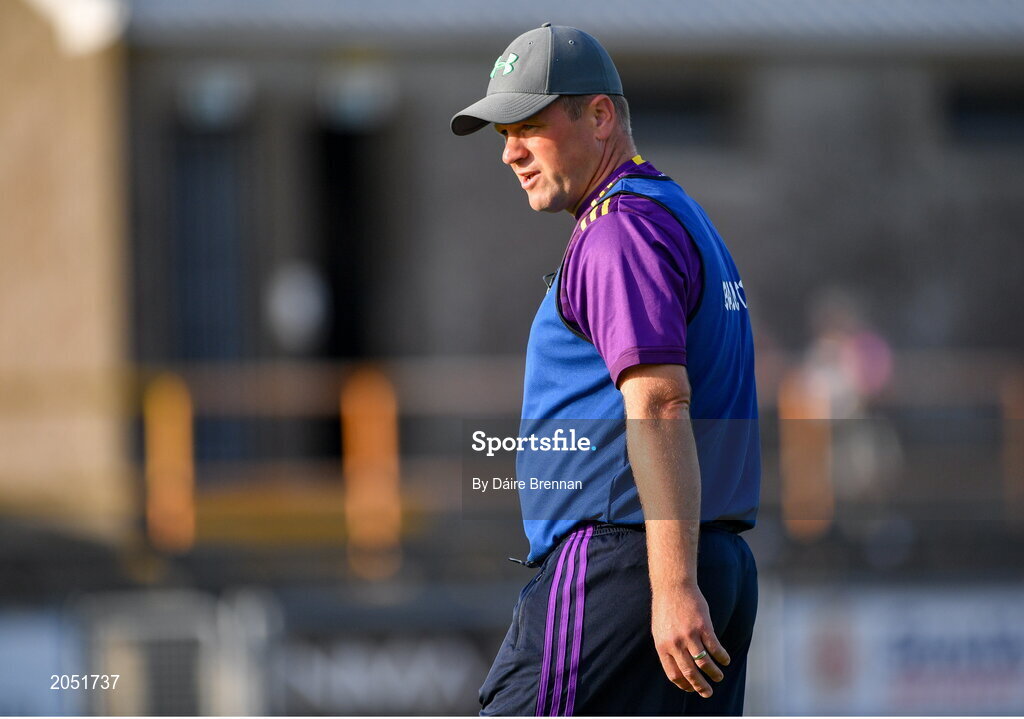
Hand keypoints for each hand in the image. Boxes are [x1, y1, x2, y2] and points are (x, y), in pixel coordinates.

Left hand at [651, 582, 730, 697]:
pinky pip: (715, 648)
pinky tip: (725, 660)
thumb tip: (678, 669)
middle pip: (690, 672)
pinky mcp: (703, 626)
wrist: (673, 586)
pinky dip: (722, 657)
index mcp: (662, 646)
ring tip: (719, 677)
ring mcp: (689, 635)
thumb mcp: (660, 631)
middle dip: (700, 686)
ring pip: (704, 663)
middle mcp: (675, 643)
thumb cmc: (666, 609)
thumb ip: (668, 649)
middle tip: (708, 693)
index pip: (674, 674)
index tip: (692, 688)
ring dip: (714, 673)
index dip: (685, 685)